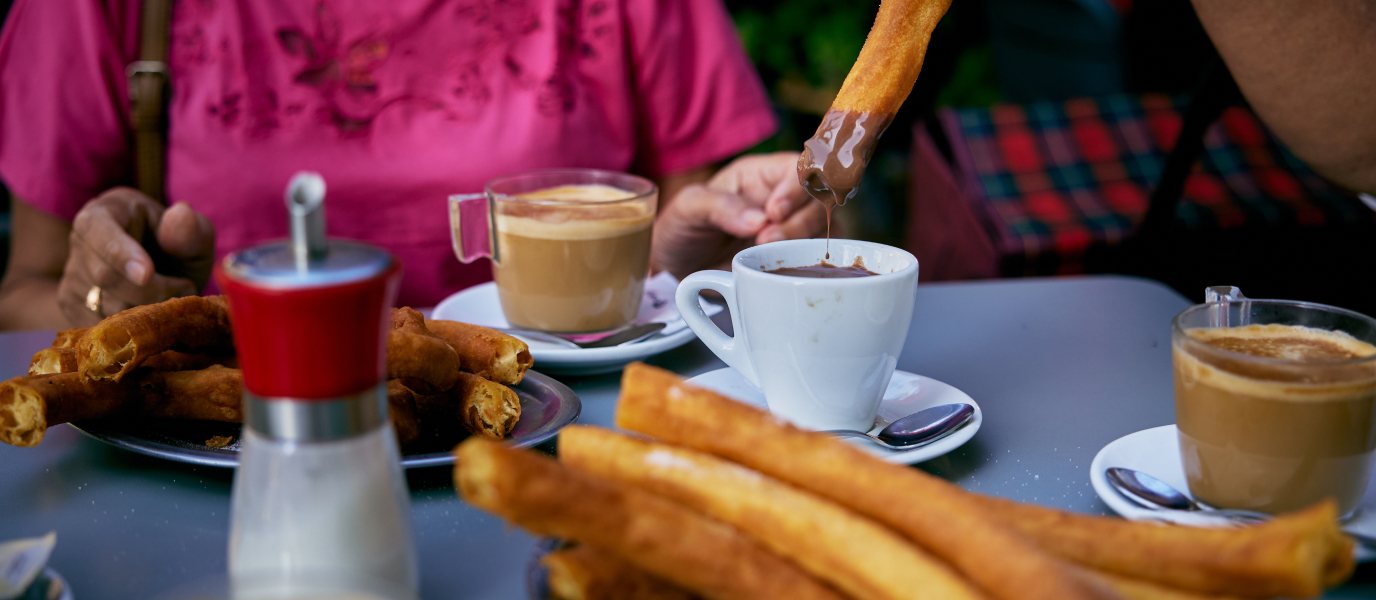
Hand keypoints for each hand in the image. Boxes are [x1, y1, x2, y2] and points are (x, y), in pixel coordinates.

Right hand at [57, 187, 216, 325]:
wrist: (167, 273)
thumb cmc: (179, 248)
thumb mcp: (195, 235)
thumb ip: (190, 229)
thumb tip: (181, 214)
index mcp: (105, 211)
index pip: (98, 230)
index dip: (121, 254)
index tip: (146, 275)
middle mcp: (80, 240)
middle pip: (103, 276)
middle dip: (150, 291)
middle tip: (184, 289)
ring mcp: (72, 273)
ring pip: (102, 305)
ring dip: (144, 312)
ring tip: (171, 299)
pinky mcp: (71, 304)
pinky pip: (97, 325)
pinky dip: (129, 328)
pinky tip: (150, 315)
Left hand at [652, 152, 826, 278]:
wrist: (678, 270)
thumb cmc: (681, 229)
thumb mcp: (686, 209)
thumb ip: (717, 205)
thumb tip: (759, 220)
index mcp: (760, 174)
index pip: (797, 168)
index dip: (795, 188)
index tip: (773, 213)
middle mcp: (784, 197)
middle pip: (818, 198)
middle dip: (798, 221)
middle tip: (766, 240)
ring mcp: (793, 227)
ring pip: (825, 226)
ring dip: (805, 242)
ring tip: (770, 255)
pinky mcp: (797, 256)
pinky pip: (821, 254)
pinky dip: (813, 262)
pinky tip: (791, 271)